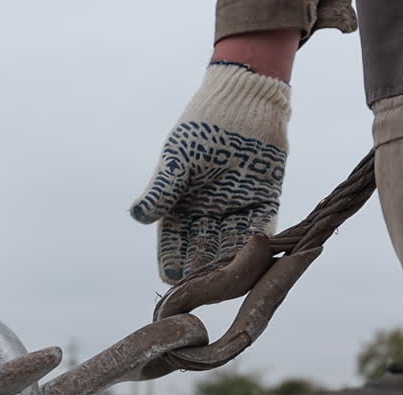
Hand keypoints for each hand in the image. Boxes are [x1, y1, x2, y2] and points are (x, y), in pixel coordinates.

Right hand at [131, 62, 290, 283]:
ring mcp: (236, 210)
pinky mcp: (264, 202)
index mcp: (181, 207)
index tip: (175, 279)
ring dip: (232, 263)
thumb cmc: (204, 125)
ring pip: (233, 247)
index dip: (174, 262)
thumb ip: (163, 188)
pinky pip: (261, 230)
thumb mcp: (179, 157)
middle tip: (206, 287)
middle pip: (204, 253)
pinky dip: (259, 244)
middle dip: (205, 271)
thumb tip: (138, 214)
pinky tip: (256, 255)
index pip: (175, 244)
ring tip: (231, 277)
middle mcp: (208, 215)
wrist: (244, 100)